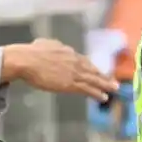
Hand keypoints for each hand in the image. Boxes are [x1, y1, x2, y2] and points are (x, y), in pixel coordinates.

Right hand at [3, 39, 118, 101]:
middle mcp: (74, 61)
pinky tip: (104, 97)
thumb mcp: (44, 43)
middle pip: (92, 70)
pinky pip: (88, 89)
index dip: (92, 67)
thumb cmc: (30, 53)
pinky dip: (97, 93)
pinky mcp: (71, 84)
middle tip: (114, 82)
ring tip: (114, 89)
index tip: (98, 72)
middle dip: (103, 76)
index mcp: (68, 52)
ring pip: (94, 80)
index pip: (83, 61)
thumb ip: (51, 45)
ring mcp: (74, 73)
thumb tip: (52, 44)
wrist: (27, 60)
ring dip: (105, 85)